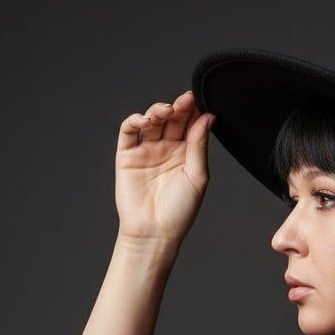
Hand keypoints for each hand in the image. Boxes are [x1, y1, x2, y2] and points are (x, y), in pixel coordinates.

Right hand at [115, 88, 214, 244]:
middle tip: (185, 101)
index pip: (190, 125)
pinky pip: (129, 131)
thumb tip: (207, 117)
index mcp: (186, 154)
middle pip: (172, 119)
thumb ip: (199, 146)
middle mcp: (166, 149)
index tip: (200, 101)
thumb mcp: (197, 177)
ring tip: (167, 111)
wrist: (155, 232)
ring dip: (158, 110)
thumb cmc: (180, 211)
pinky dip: (135, 120)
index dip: (194, 111)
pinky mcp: (127, 155)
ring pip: (152, 120)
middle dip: (179, 107)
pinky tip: (146, 120)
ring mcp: (146, 150)